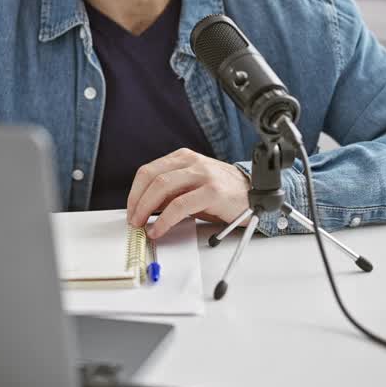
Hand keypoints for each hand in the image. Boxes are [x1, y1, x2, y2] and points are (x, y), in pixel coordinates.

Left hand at [125, 149, 249, 238]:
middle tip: (133, 220)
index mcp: (184, 158)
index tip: (130, 210)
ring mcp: (203, 174)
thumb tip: (144, 207)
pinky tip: (159, 229)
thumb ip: (170, 193)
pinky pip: (180, 205)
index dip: (134, 192)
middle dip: (136, 201)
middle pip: (152, 177)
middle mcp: (192, 162)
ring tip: (142, 226)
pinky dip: (164, 219)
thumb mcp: (192, 187)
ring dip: (146, 209)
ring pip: (163, 187)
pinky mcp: (212, 191)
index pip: (148, 171)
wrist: (255, 194)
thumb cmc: (223, 193)